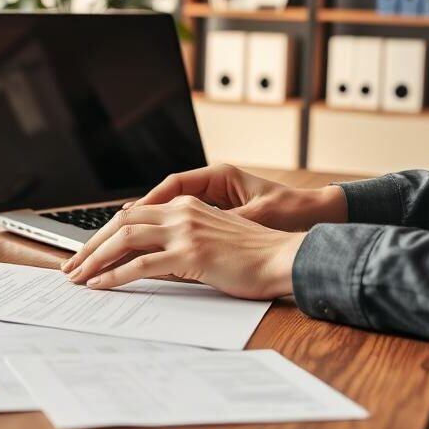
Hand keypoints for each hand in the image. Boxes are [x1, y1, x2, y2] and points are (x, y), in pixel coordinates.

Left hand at [60, 195, 305, 299]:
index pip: (133, 214)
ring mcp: (185, 232)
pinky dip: (115, 275)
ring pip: (125, 239)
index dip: (106, 232)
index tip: (87, 251)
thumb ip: (182, 241)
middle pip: (121, 223)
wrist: (284, 259)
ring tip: (77, 278)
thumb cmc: (254, 256)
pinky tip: (100, 285)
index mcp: (187, 205)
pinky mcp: (191, 255)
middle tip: (71, 267)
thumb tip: (151, 259)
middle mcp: (182, 212)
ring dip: (95, 259)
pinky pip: (142, 264)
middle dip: (90, 245)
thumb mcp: (212, 240)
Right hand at [131, 164, 346, 232]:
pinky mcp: (216, 219)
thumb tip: (192, 233)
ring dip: (143, 229)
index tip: (127, 217)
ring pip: (166, 213)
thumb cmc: (294, 213)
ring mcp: (212, 202)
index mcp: (221, 176)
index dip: (148, 202)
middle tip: (112, 233)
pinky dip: (163, 237)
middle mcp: (213, 186)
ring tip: (117, 244)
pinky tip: (147, 251)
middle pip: (162, 198)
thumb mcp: (258, 216)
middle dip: (135, 217)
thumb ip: (224, 223)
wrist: (316, 221)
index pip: (173, 184)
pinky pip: (180, 225)